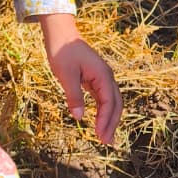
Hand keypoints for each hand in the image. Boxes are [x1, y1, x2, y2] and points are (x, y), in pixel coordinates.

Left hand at [39, 14, 122, 144]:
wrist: (61, 34)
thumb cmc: (62, 52)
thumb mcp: (65, 75)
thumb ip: (73, 96)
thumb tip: (78, 117)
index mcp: (103, 75)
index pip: (108, 102)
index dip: (105, 120)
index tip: (100, 136)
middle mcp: (107, 77)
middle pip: (115, 104)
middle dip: (112, 123)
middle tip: (106, 142)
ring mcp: (103, 78)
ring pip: (112, 102)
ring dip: (110, 119)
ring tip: (106, 137)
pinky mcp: (96, 79)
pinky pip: (104, 98)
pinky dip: (104, 111)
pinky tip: (99, 122)